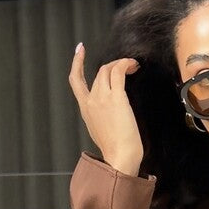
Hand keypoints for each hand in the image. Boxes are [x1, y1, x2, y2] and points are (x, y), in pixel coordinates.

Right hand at [69, 43, 144, 175]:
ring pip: (107, 69)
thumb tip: (113, 114)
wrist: (119, 158)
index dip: (76, 63)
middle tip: (125, 66)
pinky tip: (133, 65)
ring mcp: (102, 98)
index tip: (80, 50)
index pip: (76, 81)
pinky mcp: (116, 97)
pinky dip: (126, 64)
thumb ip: (102, 119)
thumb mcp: (102, 133)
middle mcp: (91, 101)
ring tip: (132, 67)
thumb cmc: (116, 152)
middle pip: (98, 73)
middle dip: (112, 65)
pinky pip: (118, 71)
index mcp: (86, 110)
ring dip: (120, 64)